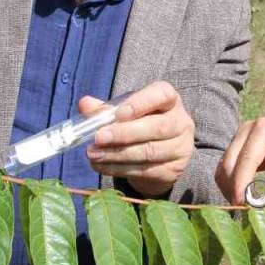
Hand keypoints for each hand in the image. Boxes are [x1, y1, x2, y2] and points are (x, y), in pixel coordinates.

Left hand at [84, 82, 193, 197]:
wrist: (160, 156)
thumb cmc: (141, 124)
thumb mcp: (125, 112)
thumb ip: (106, 109)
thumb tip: (84, 104)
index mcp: (169, 100)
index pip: (162, 94)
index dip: (141, 103)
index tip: (119, 114)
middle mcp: (180, 122)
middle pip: (157, 127)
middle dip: (124, 133)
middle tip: (98, 138)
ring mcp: (180, 148)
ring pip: (149, 152)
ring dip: (117, 154)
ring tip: (93, 154)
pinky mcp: (173, 170)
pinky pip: (144, 170)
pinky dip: (118, 169)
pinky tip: (101, 165)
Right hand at [216, 114, 264, 204]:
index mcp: (263, 128)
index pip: (246, 158)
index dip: (241, 181)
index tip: (240, 203)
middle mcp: (246, 130)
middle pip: (229, 162)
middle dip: (232, 187)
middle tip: (242, 209)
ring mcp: (239, 138)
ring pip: (224, 167)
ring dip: (229, 187)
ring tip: (242, 205)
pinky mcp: (237, 148)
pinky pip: (227, 169)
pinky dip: (230, 184)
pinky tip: (241, 197)